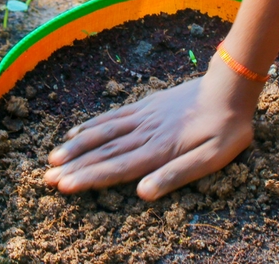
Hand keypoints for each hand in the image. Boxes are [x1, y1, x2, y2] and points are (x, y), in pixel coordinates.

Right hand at [44, 61, 258, 198]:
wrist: (231, 85)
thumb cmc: (227, 127)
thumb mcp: (213, 157)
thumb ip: (178, 174)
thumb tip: (143, 193)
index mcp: (160, 149)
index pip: (118, 167)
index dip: (89, 177)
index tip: (64, 186)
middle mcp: (145, 132)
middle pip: (103, 151)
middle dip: (74, 166)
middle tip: (46, 179)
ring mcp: (143, 116)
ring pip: (103, 133)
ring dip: (76, 146)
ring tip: (53, 158)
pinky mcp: (146, 105)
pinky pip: (114, 116)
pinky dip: (92, 124)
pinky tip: (77, 131)